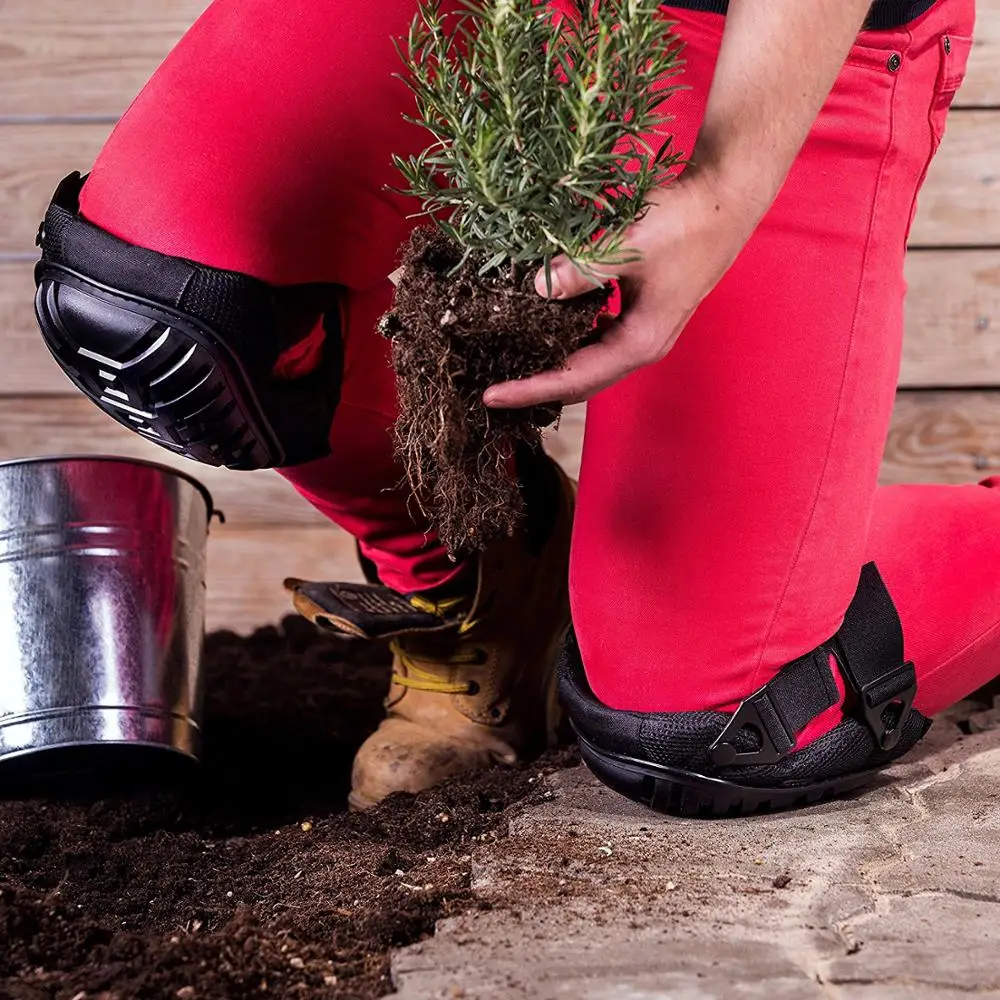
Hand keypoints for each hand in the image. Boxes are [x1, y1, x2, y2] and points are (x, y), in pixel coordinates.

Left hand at [482, 165, 764, 409]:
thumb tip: (535, 288)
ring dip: (549, 361)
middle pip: (579, 380)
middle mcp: (642, 345)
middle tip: (490, 386)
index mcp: (641, 342)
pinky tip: (541, 324)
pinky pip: (594, 334)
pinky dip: (565, 335)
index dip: (530, 389)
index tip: (491, 394)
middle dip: (535, 384)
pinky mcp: (639, 311)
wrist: (726, 197)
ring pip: (586, 359)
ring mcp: (642, 330)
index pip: (574, 379)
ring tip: (509, 360)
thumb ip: (581, 269)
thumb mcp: (628, 244)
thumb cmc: (685, 220)